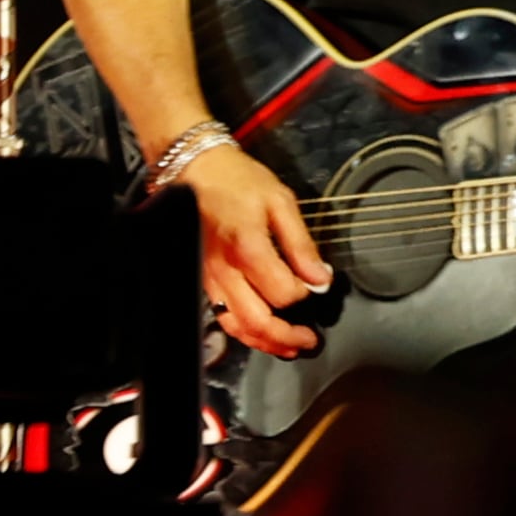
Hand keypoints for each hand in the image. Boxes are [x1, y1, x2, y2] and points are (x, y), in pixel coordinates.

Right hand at [179, 143, 333, 356]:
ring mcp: (210, 278)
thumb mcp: (280, 201)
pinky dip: (243, 331)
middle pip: (257, 321)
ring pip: (236, 326)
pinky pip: (222, 315)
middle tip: (309, 340)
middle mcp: (226, 269)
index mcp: (248, 247)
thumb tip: (321, 278)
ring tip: (288, 347)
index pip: (283, 292)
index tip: (317, 285)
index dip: (305, 295)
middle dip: (287, 338)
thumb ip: (301, 244)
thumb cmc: (237, 180)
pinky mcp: (203, 279)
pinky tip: (260, 332)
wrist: (194, 168)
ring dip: (264, 343)